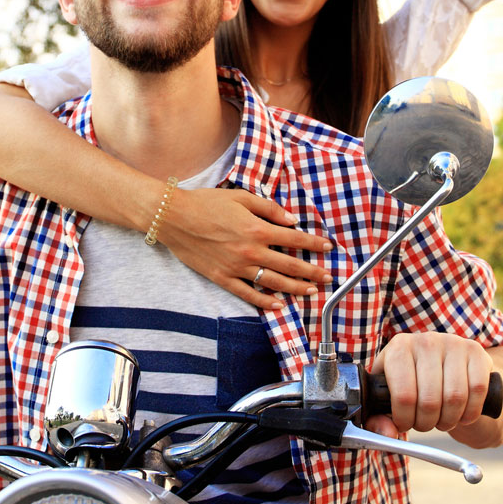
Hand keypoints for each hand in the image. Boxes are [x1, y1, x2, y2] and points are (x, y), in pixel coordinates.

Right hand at [156, 187, 332, 308]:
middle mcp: (251, 252)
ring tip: (311, 291)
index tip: (328, 248)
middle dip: (312, 271)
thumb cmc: (206, 203)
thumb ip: (269, 209)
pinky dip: (264, 302)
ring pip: (273, 283)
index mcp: (258, 229)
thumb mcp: (241, 197)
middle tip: (328, 276)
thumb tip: (292, 219)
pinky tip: (277, 305)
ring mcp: (237, 268)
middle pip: (289, 265)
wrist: (174, 217)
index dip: (314, 244)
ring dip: (295, 288)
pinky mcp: (222, 278)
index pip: (295, 239)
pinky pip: (247, 294)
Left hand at [366, 332, 493, 434]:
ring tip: (442, 420)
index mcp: (398, 349)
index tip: (405, 424)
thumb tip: (388, 434)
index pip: (403, 396)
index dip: (405, 420)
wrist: (446, 366)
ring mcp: (453, 343)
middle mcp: (425, 341)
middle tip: (425, 424)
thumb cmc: (412, 385)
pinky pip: (477, 390)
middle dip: (427, 423)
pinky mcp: (476, 351)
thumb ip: (379, 420)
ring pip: (455, 398)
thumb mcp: (389, 398)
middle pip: (430, 401)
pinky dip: (471, 411)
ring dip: (449, 420)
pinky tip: (462, 414)